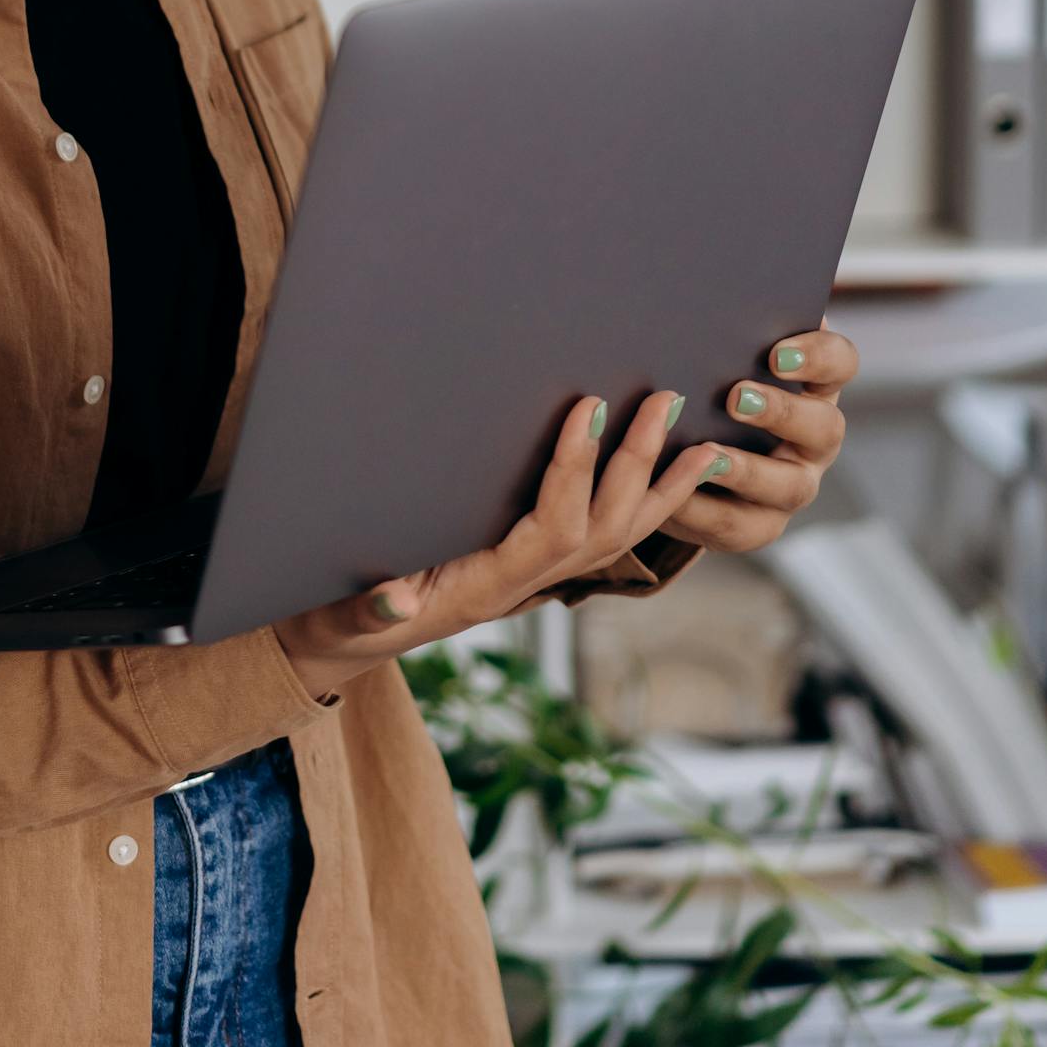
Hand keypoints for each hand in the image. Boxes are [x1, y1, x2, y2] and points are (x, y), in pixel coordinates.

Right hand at [274, 387, 721, 701]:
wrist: (344, 645)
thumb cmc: (340, 619)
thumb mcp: (344, 613)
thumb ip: (369, 608)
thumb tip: (392, 603)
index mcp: (488, 588)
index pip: (553, 529)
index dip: (575, 470)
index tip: (589, 407)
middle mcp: (524, 588)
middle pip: (604, 530)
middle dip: (638, 467)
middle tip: (665, 401)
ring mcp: (534, 581)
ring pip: (618, 540)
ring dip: (662, 491)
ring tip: (706, 444)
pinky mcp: (531, 567)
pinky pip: (603, 539)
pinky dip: (644, 507)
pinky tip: (668, 475)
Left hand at [655, 317, 854, 554]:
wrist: (681, 451)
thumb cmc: (704, 381)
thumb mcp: (712, 355)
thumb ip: (717, 329)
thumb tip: (681, 286)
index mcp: (813, 384)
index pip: (840, 362)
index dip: (817, 356)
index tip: (776, 352)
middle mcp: (814, 437)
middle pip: (823, 427)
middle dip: (782, 412)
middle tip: (736, 396)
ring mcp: (793, 484)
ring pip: (789, 485)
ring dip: (748, 469)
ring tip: (706, 456)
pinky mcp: (760, 524)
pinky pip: (741, 525)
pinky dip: (706, 510)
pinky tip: (675, 493)